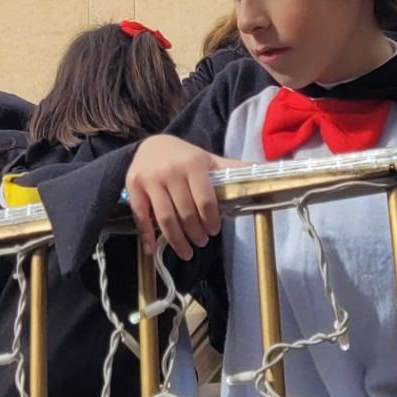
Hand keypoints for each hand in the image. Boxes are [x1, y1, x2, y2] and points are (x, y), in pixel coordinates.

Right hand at [124, 137, 240, 260]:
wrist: (150, 144)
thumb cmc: (184, 157)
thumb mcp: (208, 159)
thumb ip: (232, 168)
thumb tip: (265, 169)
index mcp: (193, 164)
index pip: (205, 200)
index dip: (211, 220)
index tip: (214, 230)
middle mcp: (170, 171)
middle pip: (186, 213)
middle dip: (196, 234)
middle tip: (202, 242)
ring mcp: (150, 180)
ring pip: (165, 219)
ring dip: (177, 241)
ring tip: (187, 251)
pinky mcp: (132, 187)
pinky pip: (140, 216)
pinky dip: (146, 236)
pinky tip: (152, 249)